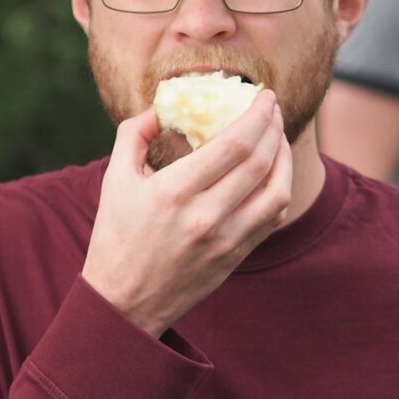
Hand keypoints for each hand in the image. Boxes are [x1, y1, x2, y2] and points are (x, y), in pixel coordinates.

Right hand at [82, 91, 291, 337]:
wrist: (124, 302)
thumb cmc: (116, 237)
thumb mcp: (114, 180)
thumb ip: (134, 135)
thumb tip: (161, 108)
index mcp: (174, 190)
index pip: (234, 142)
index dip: (257, 114)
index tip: (264, 96)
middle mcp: (205, 215)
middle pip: (260, 161)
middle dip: (274, 127)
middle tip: (273, 108)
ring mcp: (225, 240)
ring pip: (277, 191)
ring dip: (284, 158)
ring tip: (278, 138)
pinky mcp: (235, 257)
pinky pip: (272, 218)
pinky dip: (279, 189)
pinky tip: (272, 174)